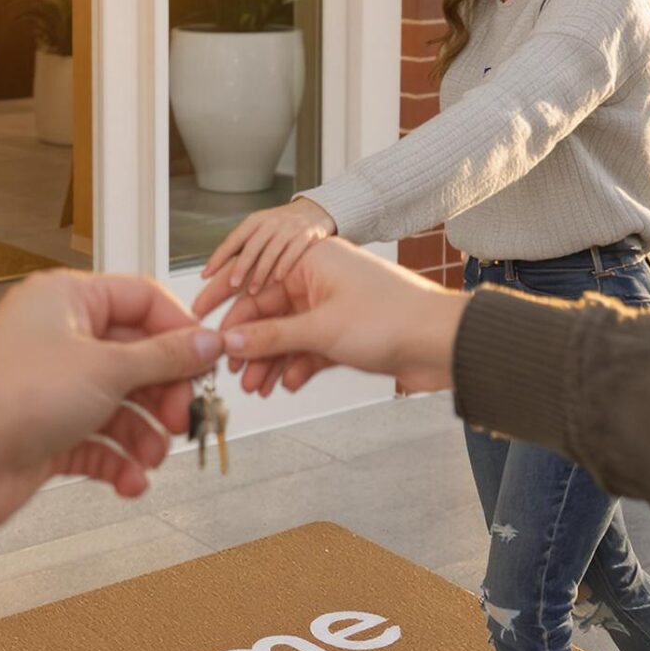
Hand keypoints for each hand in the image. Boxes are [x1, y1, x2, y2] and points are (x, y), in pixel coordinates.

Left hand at [0, 271, 219, 529]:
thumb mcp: (107, 368)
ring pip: (121, 406)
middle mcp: (59, 338)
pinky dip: (119, 463)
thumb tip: (205, 342)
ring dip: (144, 436)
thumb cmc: (13, 397)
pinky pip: (99, 443)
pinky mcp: (49, 431)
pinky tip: (130, 481)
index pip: (141, 300)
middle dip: (163, 395)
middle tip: (181, 418)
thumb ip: (164, 357)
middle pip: (136, 358)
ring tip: (152, 458)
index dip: (179, 331)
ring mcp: (54, 386)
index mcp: (67, 300)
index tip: (207, 361)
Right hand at [197, 240, 466, 397]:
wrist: (445, 344)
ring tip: (257, 388)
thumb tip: (230, 340)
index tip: (204, 334)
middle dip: (250, 346)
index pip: (255, 285)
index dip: (227, 313)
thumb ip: (271, 336)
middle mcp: (319, 281)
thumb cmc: (393, 319)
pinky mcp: (347, 334)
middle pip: (269, 314)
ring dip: (271, 362)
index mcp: (311, 261)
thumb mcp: (321, 329)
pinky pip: (309, 349)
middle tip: (234, 373)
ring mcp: (333, 309)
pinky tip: (288, 384)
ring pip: (288, 336)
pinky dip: (297, 366)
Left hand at [201, 197, 339, 296]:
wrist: (316, 210)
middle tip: (232, 285)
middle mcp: (271, 222)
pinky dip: (284, 266)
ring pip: (271, 251)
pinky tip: (277, 279)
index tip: (206, 274)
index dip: (218, 257)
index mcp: (255, 221)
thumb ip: (245, 245)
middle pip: (252, 246)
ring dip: (261, 272)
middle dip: (241, 267)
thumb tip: (218, 269)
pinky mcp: (307, 234)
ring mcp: (289, 228)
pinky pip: (293, 251)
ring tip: (253, 290)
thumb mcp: (262, 228)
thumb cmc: (283, 225)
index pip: (233, 239)